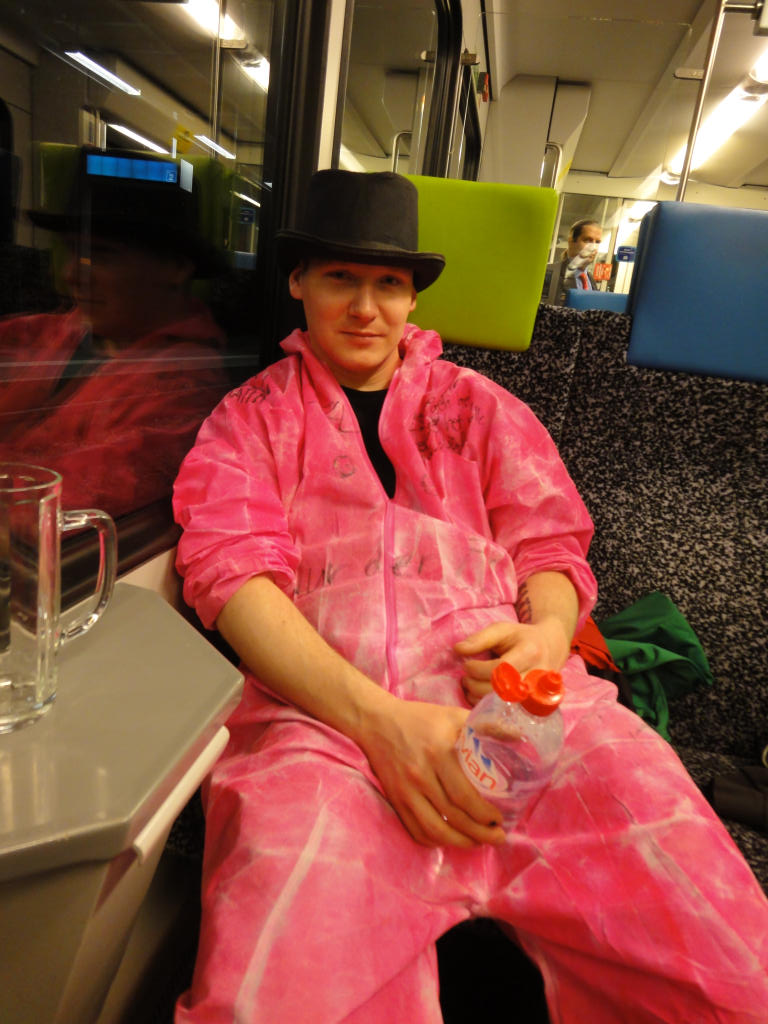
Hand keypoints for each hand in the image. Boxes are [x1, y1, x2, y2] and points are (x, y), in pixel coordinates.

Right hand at [356, 697, 506, 848]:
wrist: (377, 722)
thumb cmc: (421, 718)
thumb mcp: (454, 715)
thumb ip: (486, 725)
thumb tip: (519, 737)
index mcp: (438, 753)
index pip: (464, 796)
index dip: (485, 815)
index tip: (500, 819)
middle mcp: (420, 775)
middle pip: (453, 817)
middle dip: (480, 833)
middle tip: (497, 837)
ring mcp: (405, 791)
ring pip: (435, 830)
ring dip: (459, 842)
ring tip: (477, 843)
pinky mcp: (395, 800)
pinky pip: (416, 830)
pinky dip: (435, 841)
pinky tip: (450, 839)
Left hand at [454, 619, 568, 705]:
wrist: (549, 649)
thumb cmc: (521, 638)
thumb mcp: (502, 630)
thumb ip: (480, 638)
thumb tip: (458, 649)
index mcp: (530, 653)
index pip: (500, 669)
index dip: (478, 669)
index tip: (466, 665)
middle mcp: (537, 677)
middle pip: (501, 690)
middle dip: (476, 685)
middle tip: (465, 679)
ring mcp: (538, 694)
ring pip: (503, 705)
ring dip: (479, 698)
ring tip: (471, 686)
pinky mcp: (534, 706)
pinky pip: (507, 712)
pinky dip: (488, 707)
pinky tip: (481, 695)